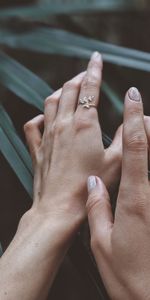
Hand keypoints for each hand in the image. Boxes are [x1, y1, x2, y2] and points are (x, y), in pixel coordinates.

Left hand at [24, 52, 121, 238]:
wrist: (59, 208)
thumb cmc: (89, 186)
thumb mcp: (117, 162)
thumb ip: (129, 137)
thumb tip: (142, 118)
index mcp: (84, 124)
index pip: (89, 87)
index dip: (94, 70)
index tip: (96, 57)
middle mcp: (63, 125)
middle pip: (68, 90)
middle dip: (78, 77)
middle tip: (86, 72)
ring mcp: (48, 136)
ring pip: (50, 102)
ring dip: (60, 91)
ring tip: (68, 88)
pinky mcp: (38, 149)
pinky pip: (33, 126)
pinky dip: (38, 117)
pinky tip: (43, 117)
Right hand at [86, 87, 149, 299]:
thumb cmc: (130, 276)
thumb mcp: (103, 244)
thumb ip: (98, 209)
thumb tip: (93, 183)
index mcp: (135, 200)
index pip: (135, 149)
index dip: (134, 120)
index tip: (132, 97)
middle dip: (146, 124)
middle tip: (138, 106)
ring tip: (143, 126)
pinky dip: (148, 162)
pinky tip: (143, 159)